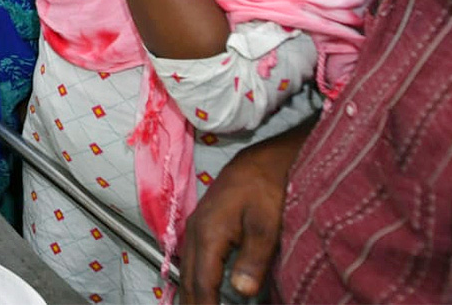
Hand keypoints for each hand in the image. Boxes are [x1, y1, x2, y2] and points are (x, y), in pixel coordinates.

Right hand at [178, 126, 308, 303]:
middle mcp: (194, 233)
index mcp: (208, 234)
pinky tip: (198, 291)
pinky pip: (189, 260)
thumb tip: (242, 291)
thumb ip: (254, 258)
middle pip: (187, 280)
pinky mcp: (200, 226)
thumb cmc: (265, 189)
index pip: (202, 284)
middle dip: (192, 304)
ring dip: (190, 295)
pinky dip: (191, 281)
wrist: (261, 161)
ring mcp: (194, 228)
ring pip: (185, 271)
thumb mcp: (267, 224)